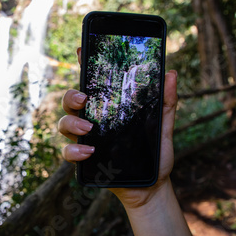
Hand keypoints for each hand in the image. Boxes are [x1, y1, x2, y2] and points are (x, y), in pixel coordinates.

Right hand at [58, 47, 178, 208]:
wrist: (152, 186)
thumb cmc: (155, 154)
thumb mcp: (163, 126)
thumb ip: (165, 102)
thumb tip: (171, 73)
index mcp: (108, 108)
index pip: (92, 83)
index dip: (84, 64)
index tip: (81, 50)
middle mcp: (93, 120)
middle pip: (70, 101)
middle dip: (71, 96)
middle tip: (84, 98)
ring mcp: (85, 138)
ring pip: (64, 123)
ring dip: (72, 122)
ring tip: (90, 128)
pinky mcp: (83, 159)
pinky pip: (68, 152)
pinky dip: (75, 150)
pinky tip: (89, 152)